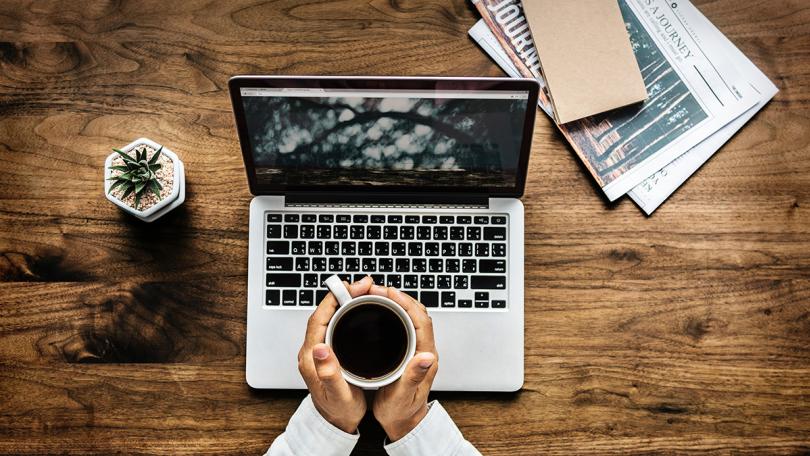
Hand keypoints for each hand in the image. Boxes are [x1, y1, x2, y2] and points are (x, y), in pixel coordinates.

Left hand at [297, 276, 373, 432]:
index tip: (351, 288)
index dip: (334, 299)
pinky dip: (347, 312)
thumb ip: (328, 373)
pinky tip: (359, 309)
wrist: (335, 422)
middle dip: (343, 295)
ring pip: (330, 316)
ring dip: (345, 301)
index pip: (318, 319)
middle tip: (364, 285)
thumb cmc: (338, 411)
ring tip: (364, 292)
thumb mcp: (337, 395)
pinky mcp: (327, 351)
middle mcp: (312, 351)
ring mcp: (319, 350)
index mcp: (311, 358)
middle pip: (324, 313)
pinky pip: (334, 324)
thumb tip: (320, 348)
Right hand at [370, 287, 438, 441]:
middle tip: (376, 289)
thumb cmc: (401, 412)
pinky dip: (394, 312)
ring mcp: (418, 348)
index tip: (389, 293)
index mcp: (425, 358)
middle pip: (417, 313)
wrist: (404, 422)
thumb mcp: (403, 396)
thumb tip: (427, 357)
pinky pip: (405, 323)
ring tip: (377, 295)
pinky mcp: (410, 349)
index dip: (406, 303)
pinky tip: (380, 310)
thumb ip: (414, 377)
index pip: (421, 321)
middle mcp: (424, 350)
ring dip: (397, 302)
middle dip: (398, 297)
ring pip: (412, 316)